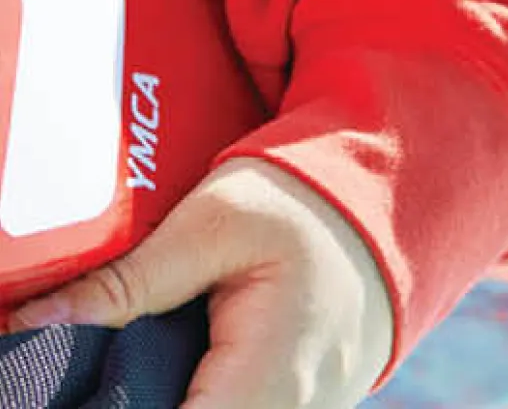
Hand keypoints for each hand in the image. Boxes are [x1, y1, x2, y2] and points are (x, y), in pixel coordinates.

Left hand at [9, 159, 394, 408]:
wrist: (385, 205)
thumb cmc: (304, 207)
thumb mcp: (215, 221)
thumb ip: (130, 280)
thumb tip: (35, 325)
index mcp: (266, 382)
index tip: (73, 380)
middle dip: (127, 398)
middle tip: (92, 360)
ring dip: (156, 393)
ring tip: (132, 353)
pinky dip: (184, 391)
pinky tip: (157, 364)